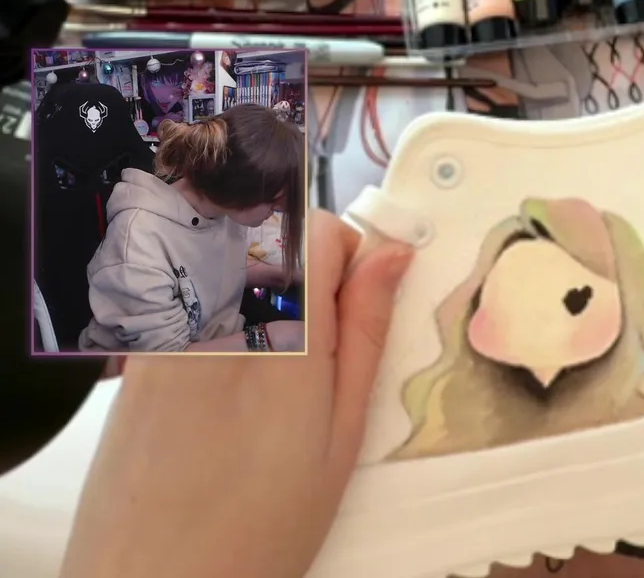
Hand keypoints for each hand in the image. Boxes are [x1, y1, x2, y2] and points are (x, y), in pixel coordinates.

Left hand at [59, 210, 412, 577]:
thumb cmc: (258, 527)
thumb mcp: (342, 435)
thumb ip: (366, 333)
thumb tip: (392, 256)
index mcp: (283, 335)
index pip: (318, 228)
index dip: (349, 257)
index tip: (356, 303)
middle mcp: (219, 317)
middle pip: (274, 239)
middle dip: (306, 273)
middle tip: (316, 351)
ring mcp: (171, 331)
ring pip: (234, 267)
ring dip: (263, 296)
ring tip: (268, 379)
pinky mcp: (140, 352)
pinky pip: (194, 302)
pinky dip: (222, 324)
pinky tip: (225, 392)